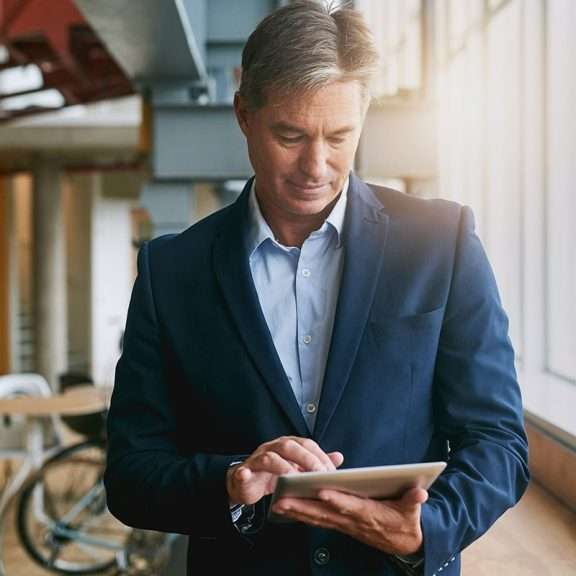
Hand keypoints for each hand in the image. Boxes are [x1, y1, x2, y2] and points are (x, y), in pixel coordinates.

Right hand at [227, 436, 343, 505]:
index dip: (319, 456)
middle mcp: (273, 447)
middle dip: (306, 459)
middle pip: (289, 446)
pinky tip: (246, 475)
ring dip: (283, 468)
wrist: (247, 483)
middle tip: (318, 474)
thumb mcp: (297, 468)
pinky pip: (244, 471)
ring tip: (293, 479)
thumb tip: (339, 457)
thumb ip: (316, 463)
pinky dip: (244, 473)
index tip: (331, 472)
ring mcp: (257, 458)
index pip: (307, 444)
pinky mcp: (245, 472)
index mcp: (288, 445)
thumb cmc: (273, 475)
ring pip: (270, 457)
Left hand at [271, 487, 427, 555]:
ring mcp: (345, 525)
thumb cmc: (407, 521)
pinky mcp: (341, 525)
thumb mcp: (413, 511)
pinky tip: (287, 511)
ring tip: (278, 504)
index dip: (336, 499)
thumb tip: (421, 493)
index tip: (321, 490)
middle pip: (326, 513)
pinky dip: (302, 516)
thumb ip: (414, 501)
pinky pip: (319, 521)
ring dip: (298, 512)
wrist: (405, 544)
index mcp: (370, 514)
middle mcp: (354, 521)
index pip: (351, 506)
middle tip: (283, 500)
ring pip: (318, 518)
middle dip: (304, 507)